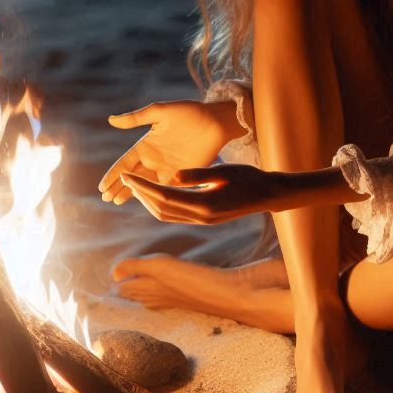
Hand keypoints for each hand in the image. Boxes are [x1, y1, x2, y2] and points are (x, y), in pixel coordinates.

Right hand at [99, 99, 242, 204]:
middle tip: (105, 198)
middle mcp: (154, 159)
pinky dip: (154, 196)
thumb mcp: (160, 112)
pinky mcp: (182, 176)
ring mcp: (167, 169)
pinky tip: (145, 203)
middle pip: (132, 177)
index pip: (124, 163)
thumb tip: (111, 120)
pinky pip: (165, 189)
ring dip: (133, 194)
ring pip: (146, 185)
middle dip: (118, 187)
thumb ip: (136, 118)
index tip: (101, 186)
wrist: (216, 121)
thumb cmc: (189, 112)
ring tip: (117, 202)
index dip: (112, 175)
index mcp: (146, 145)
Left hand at [119, 164, 284, 224]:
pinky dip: (159, 206)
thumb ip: (197, 174)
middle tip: (126, 179)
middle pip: (161, 209)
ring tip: (136, 187)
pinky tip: (154, 193)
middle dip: (140, 194)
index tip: (128, 176)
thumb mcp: (223, 171)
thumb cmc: (248, 177)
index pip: (164, 196)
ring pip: (166, 216)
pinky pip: (175, 216)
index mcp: (205, 204)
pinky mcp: (204, 220)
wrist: (267, 194)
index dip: (143, 187)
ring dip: (148, 202)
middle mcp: (201, 217)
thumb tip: (172, 175)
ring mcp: (202, 221)